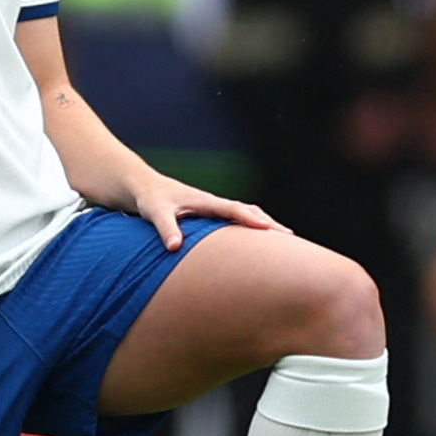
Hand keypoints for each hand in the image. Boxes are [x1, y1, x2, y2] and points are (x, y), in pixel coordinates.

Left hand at [130, 174, 287, 250]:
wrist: (146, 188)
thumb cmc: (151, 199)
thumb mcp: (155, 212)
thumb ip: (166, 229)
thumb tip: (174, 247)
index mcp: (205, 201)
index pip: (234, 209)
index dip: (251, 219)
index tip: (268, 228)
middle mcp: (214, 203)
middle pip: (248, 211)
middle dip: (268, 223)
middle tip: (290, 237)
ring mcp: (215, 209)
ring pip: (246, 214)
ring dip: (264, 224)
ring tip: (284, 239)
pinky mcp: (211, 216)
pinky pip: (238, 220)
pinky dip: (252, 226)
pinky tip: (259, 240)